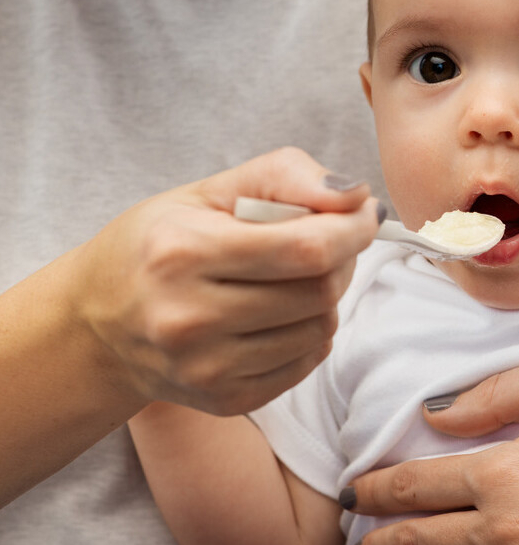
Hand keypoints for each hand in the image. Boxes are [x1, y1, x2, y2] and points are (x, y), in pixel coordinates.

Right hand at [74, 147, 377, 415]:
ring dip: (326, 298)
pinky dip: (310, 333)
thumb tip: (357, 197)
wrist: (97, 323)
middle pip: (320, 291)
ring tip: (294, 278)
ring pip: (320, 328)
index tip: (364, 214)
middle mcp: (189, 317)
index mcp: (183, 252)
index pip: (307, 248)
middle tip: (327, 243)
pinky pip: (306, 362)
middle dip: (342, 260)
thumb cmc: (160, 242)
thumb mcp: (211, 190)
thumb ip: (286, 177)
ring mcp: (205, 367)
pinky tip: (279, 314)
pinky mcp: (223, 399)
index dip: (353, 229)